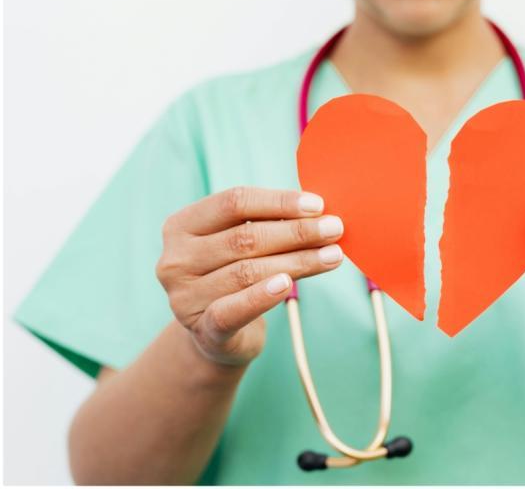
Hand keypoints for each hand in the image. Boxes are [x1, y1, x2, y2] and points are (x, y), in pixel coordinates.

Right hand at [156, 186, 344, 366]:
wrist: (218, 336)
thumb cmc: (236, 277)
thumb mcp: (242, 245)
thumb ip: (268, 224)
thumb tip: (319, 211)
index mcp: (181, 226)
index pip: (233, 202)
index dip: (279, 201)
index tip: (318, 205)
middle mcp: (175, 260)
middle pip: (244, 237)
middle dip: (296, 232)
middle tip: (334, 229)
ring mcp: (184, 297)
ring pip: (248, 271)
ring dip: (297, 261)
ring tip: (332, 255)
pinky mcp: (204, 330)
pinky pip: (234, 310)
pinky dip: (262, 296)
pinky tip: (287, 284)